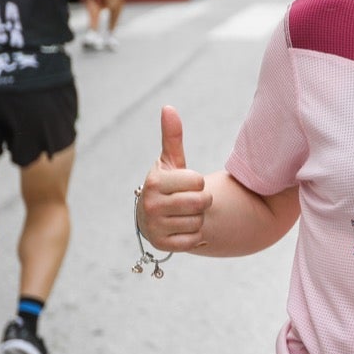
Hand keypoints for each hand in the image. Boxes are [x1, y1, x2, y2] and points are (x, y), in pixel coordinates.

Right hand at [140, 106, 213, 251]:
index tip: (187, 183)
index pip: (198, 182)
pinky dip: (195, 235)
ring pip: (199, 222)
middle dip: (202, 200)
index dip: (198, 182)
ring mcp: (155, 227)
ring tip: (184, 213)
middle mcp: (151, 205)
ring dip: (198, 218)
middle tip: (190, 199)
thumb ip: (172, 136)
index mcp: (155, 182)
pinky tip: (183, 227)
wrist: (153, 215)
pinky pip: (194, 240)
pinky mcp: (162, 245)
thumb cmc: (167, 184)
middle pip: (201, 202)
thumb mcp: (170, 161)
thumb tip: (168, 107)